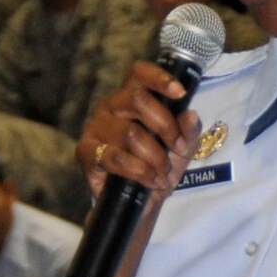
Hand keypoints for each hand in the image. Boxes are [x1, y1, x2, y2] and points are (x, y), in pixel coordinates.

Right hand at [78, 61, 200, 201]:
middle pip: (137, 99)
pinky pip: (115, 157)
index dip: (159, 78)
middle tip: (179, 148)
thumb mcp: (181, 150)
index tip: (181, 93)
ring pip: (130, 133)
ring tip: (164, 173)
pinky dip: (139, 171)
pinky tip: (151, 181)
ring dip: (155, 156)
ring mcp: (94, 128)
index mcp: (130, 97)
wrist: (138, 203)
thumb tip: (190, 115)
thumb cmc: (157, 167)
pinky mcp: (86, 152)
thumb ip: (188, 131)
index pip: (138, 73)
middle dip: (165, 126)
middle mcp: (109, 106)